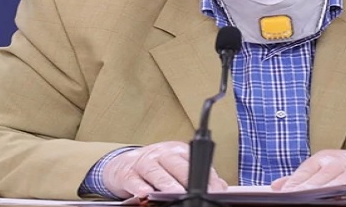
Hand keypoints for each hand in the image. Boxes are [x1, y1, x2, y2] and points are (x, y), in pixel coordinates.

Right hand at [101, 141, 227, 198]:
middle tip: (198, 191)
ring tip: (176, 193)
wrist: (124, 164)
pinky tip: (145, 193)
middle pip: (177, 164)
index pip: (196, 162)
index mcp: (179, 152)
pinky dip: (139, 186)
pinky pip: (133, 179)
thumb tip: (221, 187)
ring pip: (156, 171)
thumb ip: (198, 176)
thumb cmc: (157, 168)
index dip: (207, 177)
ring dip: (166, 182)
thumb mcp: (177, 167)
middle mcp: (162, 154)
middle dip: (189, 178)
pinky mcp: (128, 173)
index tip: (216, 190)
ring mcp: (144, 162)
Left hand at [271, 149, 345, 196]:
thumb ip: (302, 178)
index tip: (285, 192)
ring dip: (335, 188)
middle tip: (299, 197)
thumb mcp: (324, 169)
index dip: (297, 181)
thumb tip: (276, 186)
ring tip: (322, 198)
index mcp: (325, 158)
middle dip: (312, 186)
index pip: (308, 169)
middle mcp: (341, 161)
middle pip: (326, 174)